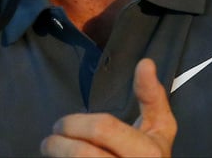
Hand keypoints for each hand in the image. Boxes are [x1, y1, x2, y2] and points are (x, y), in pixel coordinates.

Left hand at [40, 58, 176, 156]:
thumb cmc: (151, 156)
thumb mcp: (160, 128)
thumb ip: (152, 97)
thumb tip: (145, 63)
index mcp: (147, 152)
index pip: (103, 129)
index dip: (75, 123)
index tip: (61, 124)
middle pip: (82, 153)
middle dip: (58, 142)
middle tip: (51, 137)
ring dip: (56, 155)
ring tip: (51, 150)